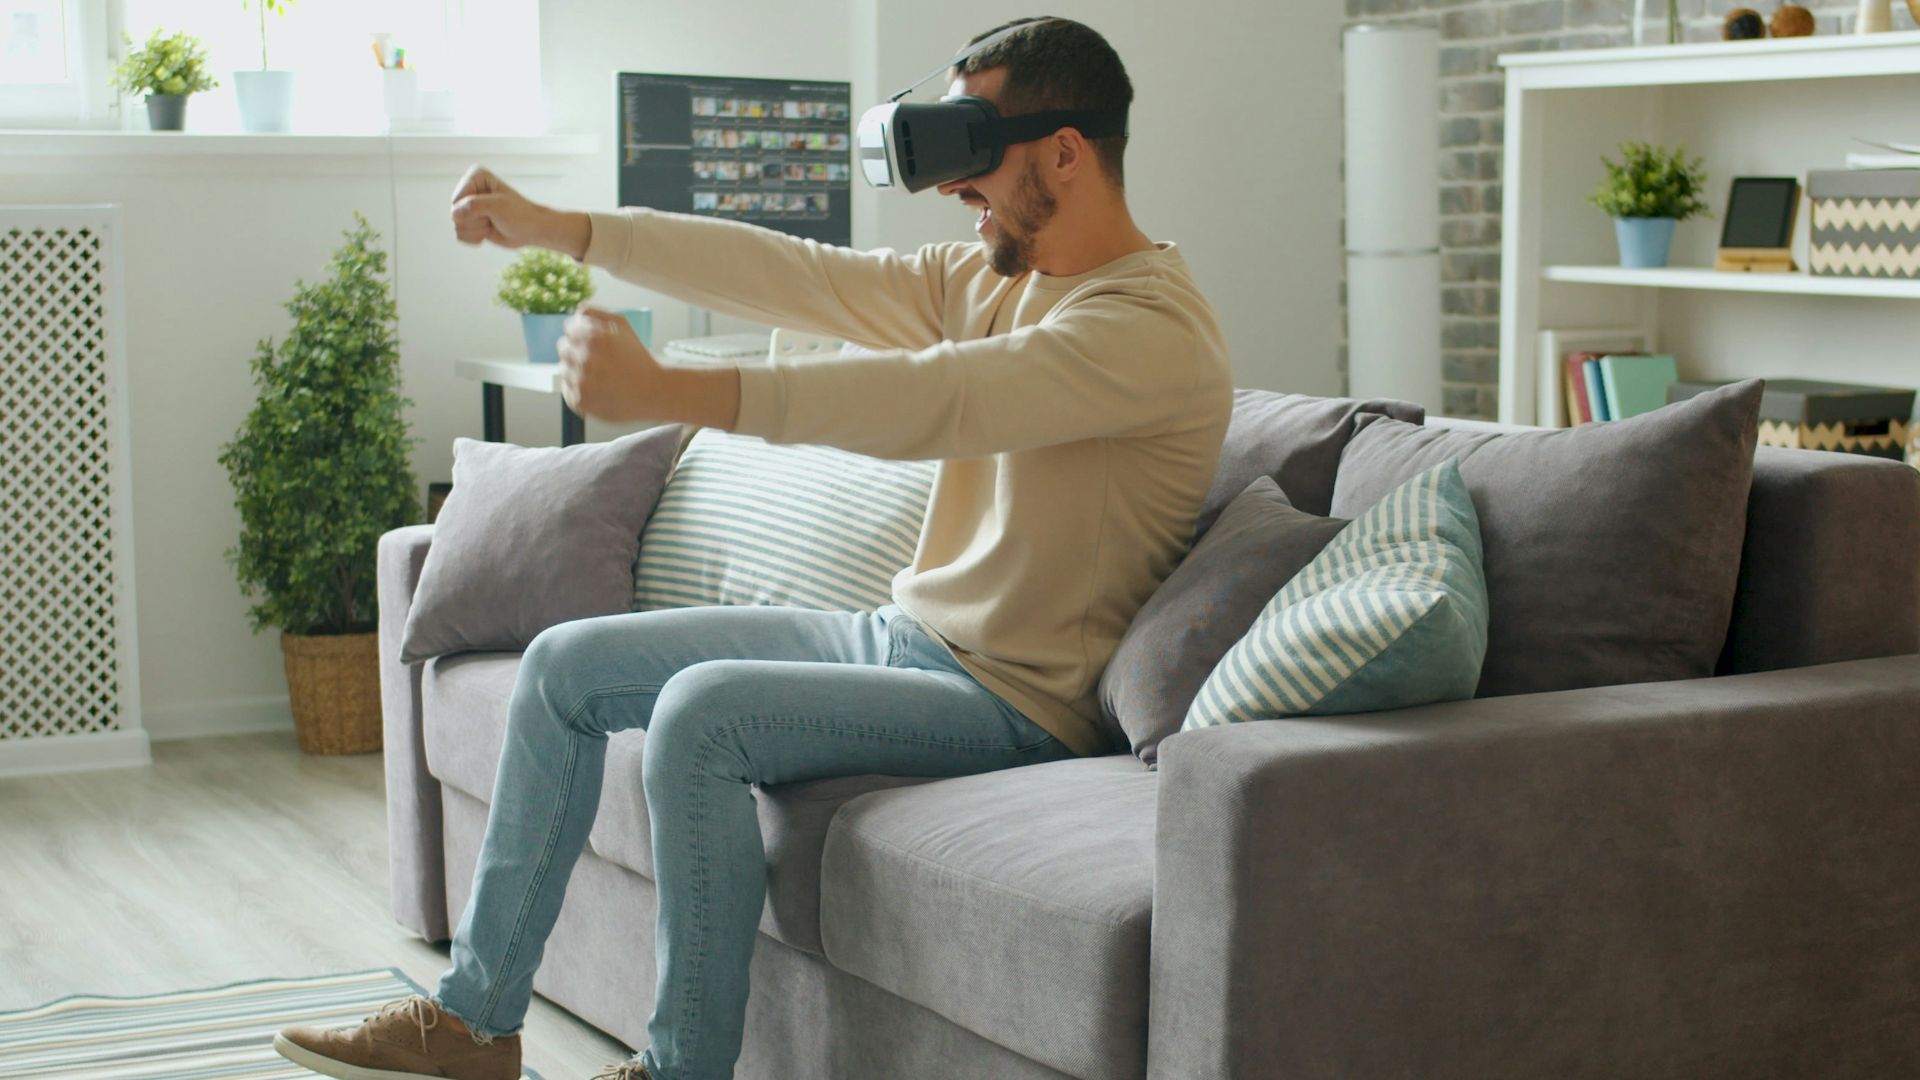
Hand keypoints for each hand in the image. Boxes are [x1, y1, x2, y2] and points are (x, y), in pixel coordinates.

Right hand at [450, 165, 589, 256]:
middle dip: (477, 221)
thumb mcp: (499, 206)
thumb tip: (453, 215)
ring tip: (492, 224)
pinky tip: (488, 233)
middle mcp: (468, 189)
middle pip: (456, 213)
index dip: (475, 209)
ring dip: (477, 230)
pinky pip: (460, 235)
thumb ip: (474, 206)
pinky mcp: (469, 222)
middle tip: (494, 218)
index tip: (496, 207)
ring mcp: (467, 207)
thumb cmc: (520, 214)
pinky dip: (474, 238)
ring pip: (457, 226)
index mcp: (475, 176)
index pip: (459, 198)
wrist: (531, 230)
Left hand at [556, 306, 664, 422]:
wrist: (653, 391)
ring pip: (563, 368)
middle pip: (563, 348)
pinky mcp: (580, 400)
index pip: (569, 328)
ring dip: (575, 369)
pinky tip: (594, 386)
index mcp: (594, 337)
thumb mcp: (623, 326)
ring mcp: (580, 381)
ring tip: (597, 374)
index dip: (580, 333)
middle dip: (576, 350)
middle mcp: (584, 359)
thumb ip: (597, 314)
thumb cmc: (639, 358)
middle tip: (595, 359)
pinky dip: (576, 387)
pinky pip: (566, 389)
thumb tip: (577, 311)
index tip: (591, 341)